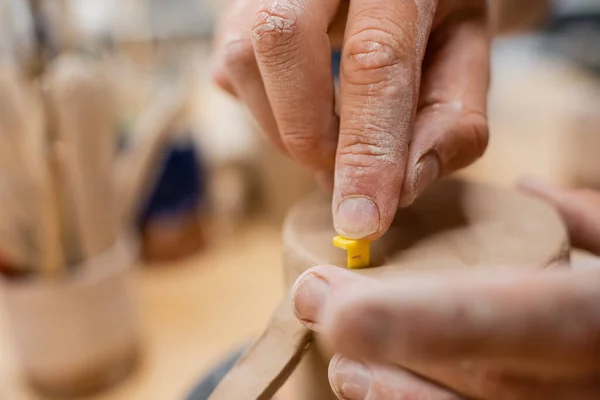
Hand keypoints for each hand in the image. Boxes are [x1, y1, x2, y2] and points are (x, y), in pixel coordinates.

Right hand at [212, 0, 489, 239]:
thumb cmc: (435, 10)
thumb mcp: (466, 54)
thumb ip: (451, 120)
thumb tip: (400, 190)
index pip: (373, 60)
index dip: (365, 149)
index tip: (362, 221)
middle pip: (279, 42)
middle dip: (309, 134)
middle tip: (341, 175)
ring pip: (241, 59)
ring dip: (285, 126)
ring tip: (331, 137)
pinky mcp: (234, 8)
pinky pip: (229, 70)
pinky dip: (266, 108)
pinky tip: (303, 103)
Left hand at [290, 180, 599, 398]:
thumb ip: (596, 220)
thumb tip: (534, 191)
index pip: (526, 321)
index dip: (430, 322)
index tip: (340, 309)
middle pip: (487, 378)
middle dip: (390, 343)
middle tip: (314, 304)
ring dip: (402, 396)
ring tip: (344, 369)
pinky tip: (379, 394)